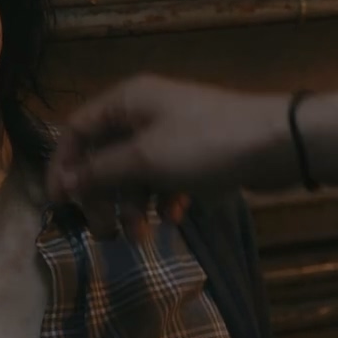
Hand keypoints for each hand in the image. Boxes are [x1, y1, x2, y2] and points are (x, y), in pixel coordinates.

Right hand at [46, 75, 296, 236]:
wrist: (278, 143)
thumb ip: (101, 171)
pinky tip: (175, 217)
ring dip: (134, 206)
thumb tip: (65, 182)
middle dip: (102, 197)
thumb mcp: (145, 160)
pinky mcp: (196, 153)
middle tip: (107, 234)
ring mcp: (171, 133)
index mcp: (125, 101)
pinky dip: (163, 199)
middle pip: (104, 157)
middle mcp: (143, 112)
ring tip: (144, 236)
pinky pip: (164, 178)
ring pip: (135, 172)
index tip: (59, 206)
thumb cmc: (204, 145)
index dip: (64, 168)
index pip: (76, 131)